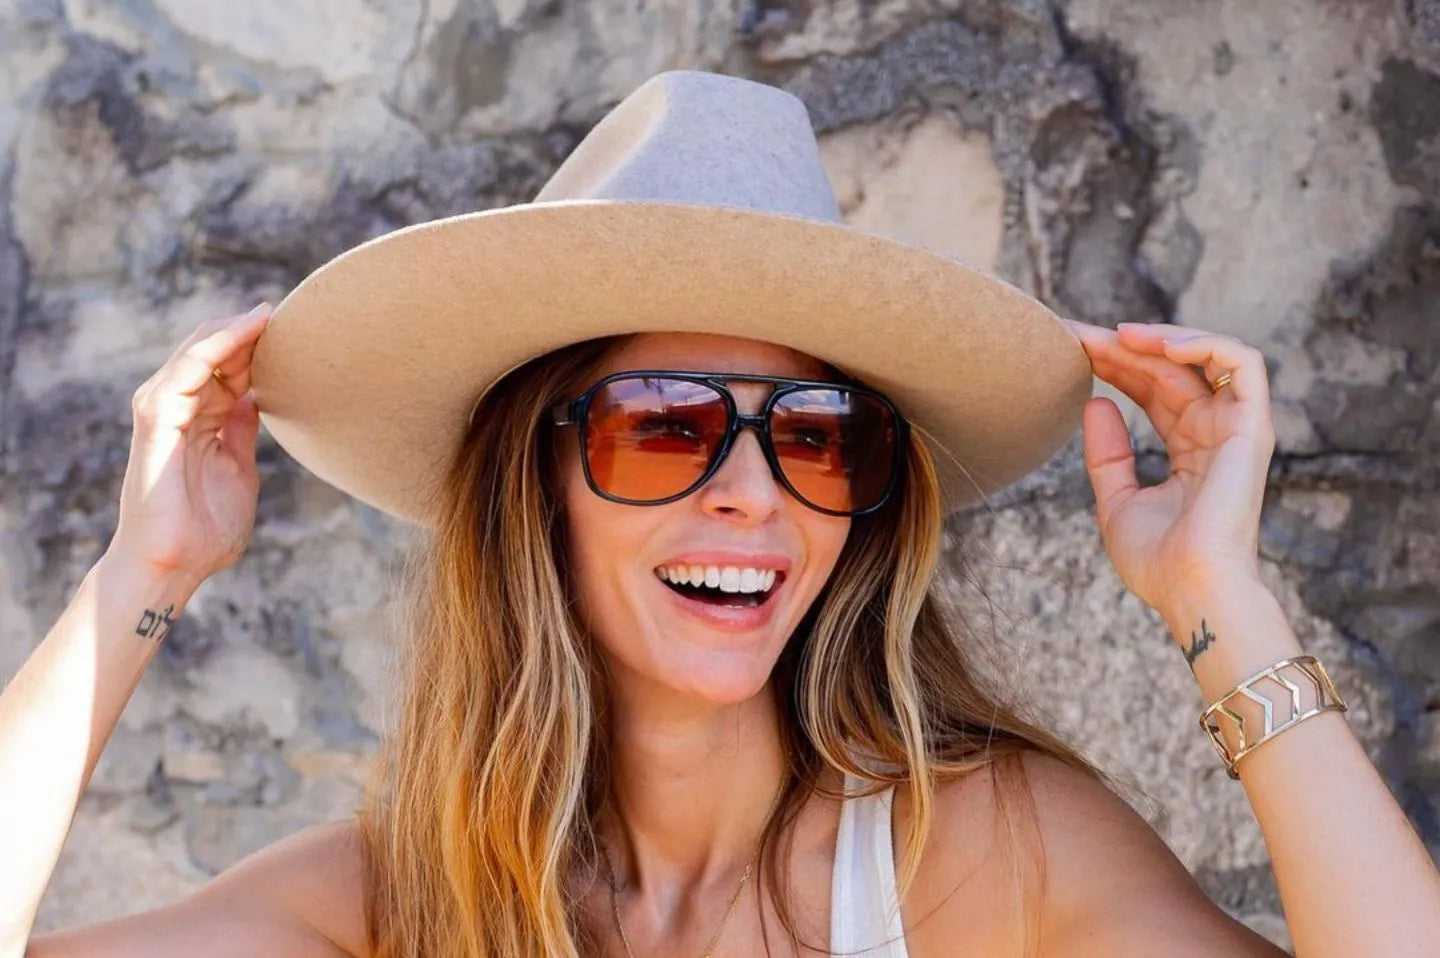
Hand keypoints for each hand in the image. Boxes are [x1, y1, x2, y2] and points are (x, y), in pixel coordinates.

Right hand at [107, 304, 272, 584]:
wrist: (173, 568)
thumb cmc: (205, 533)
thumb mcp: (239, 470)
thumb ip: (242, 433)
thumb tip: (257, 399)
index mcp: (199, 421)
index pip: (226, 371)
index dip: (256, 349)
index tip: (295, 333)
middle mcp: (178, 411)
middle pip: (211, 355)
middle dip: (246, 333)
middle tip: (286, 313)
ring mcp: (163, 414)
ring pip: (195, 354)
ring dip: (231, 332)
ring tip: (267, 315)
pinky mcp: (154, 422)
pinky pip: (182, 374)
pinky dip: (211, 350)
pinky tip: (241, 336)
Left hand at [1060, 319, 1275, 615]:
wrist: (1190, 590)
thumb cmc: (1158, 561)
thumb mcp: (1117, 500)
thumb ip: (1108, 454)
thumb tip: (1095, 403)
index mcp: (1189, 450)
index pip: (1150, 389)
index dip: (1113, 364)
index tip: (1069, 348)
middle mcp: (1215, 433)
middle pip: (1168, 370)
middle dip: (1121, 347)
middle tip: (1074, 334)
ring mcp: (1236, 428)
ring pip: (1204, 357)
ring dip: (1161, 338)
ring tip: (1115, 335)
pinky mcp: (1252, 427)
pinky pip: (1243, 364)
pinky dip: (1205, 344)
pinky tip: (1159, 345)